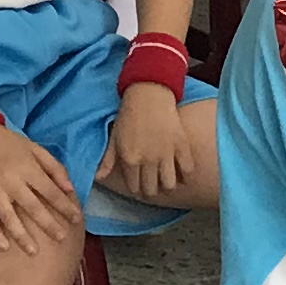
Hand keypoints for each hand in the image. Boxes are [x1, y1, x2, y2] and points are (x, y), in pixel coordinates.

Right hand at [0, 120, 83, 256]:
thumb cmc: (9, 144)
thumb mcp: (35, 148)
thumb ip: (54, 168)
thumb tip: (70, 189)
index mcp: (27, 168)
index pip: (51, 191)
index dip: (65, 206)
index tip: (76, 219)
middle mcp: (11, 182)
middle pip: (33, 208)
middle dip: (49, 225)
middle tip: (62, 239)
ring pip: (9, 218)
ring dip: (22, 236)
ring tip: (34, 252)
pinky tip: (4, 247)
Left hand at [105, 82, 192, 198]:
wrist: (149, 93)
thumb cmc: (128, 115)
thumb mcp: (114, 138)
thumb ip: (107, 161)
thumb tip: (98, 179)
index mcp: (130, 160)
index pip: (134, 187)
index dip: (136, 188)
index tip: (138, 185)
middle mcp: (148, 161)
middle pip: (151, 190)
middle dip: (150, 190)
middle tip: (152, 185)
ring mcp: (166, 154)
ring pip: (169, 185)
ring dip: (167, 186)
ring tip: (166, 181)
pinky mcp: (181, 146)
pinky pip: (187, 170)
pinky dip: (186, 175)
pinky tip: (182, 173)